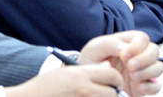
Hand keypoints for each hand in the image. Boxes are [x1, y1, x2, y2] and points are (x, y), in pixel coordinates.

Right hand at [5, 62, 122, 96]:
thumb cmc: (46, 86)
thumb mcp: (67, 73)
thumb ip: (90, 70)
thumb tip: (108, 67)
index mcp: (81, 75)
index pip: (112, 74)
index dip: (116, 79)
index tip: (114, 82)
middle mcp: (84, 89)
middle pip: (113, 93)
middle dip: (113, 94)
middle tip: (107, 94)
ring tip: (94, 96)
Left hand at [80, 31, 162, 96]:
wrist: (89, 81)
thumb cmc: (92, 60)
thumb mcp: (95, 47)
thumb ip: (110, 44)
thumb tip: (125, 48)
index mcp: (128, 42)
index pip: (142, 38)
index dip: (137, 46)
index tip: (124, 55)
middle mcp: (138, 55)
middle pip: (155, 51)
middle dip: (145, 59)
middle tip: (130, 66)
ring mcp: (142, 71)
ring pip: (158, 67)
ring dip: (148, 71)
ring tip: (133, 76)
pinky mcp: (143, 87)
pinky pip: (156, 86)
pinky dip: (150, 87)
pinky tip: (139, 87)